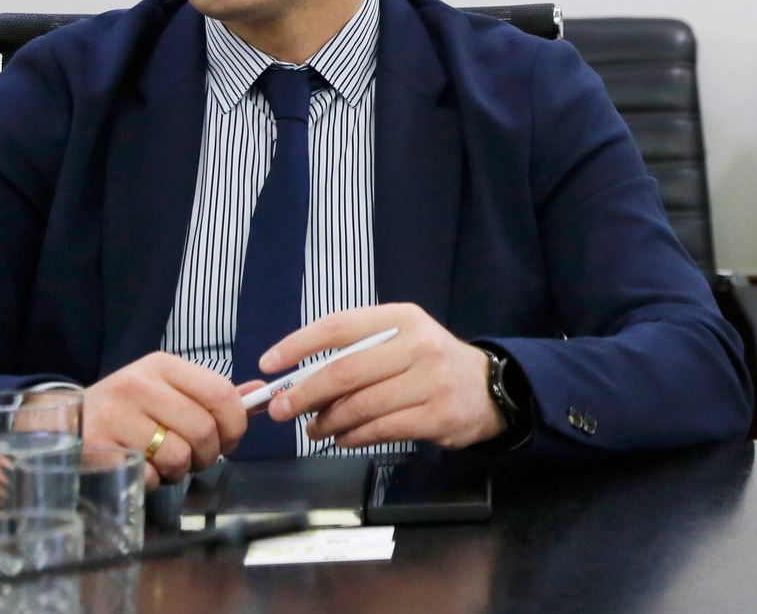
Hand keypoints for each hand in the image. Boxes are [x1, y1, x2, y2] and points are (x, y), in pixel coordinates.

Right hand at [83, 351, 249, 486]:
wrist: (65, 420)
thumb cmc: (127, 407)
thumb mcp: (168, 390)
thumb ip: (213, 394)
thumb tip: (261, 393)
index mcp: (162, 366)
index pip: (220, 393)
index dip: (236, 424)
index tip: (231, 440)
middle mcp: (138, 385)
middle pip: (202, 430)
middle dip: (209, 454)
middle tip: (197, 459)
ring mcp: (115, 416)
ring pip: (177, 456)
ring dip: (179, 471)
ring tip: (165, 463)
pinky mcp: (97, 448)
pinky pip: (148, 477)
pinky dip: (152, 482)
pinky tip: (141, 469)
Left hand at [256, 303, 507, 450]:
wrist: (487, 387)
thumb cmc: (429, 363)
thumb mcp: (399, 341)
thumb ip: (356, 353)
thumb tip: (297, 380)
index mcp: (402, 318)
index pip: (339, 326)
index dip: (298, 344)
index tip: (269, 364)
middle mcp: (418, 345)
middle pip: (346, 370)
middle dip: (305, 393)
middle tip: (281, 410)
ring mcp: (431, 381)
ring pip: (360, 406)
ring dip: (327, 422)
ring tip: (314, 429)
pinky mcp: (437, 416)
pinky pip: (380, 430)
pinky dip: (352, 437)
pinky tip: (343, 438)